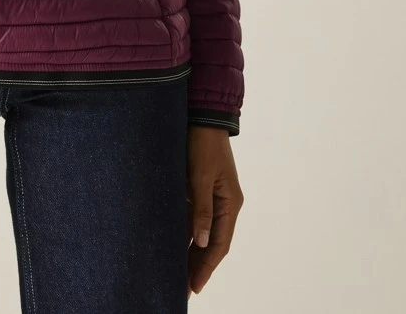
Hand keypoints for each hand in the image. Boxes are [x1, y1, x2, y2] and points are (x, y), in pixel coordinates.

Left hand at [186, 126, 242, 296]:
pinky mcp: (201, 188)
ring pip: (202, 232)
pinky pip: (195, 217)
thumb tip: (199, 242)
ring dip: (192, 251)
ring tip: (177, 273)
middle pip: (212, 242)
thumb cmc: (202, 144)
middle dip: (199, 265)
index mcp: (230, 203)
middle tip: (184, 288)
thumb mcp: (200, 177)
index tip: (195, 286)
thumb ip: (201, 210)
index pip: (219, 244)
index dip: (207, 266)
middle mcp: (225, 204)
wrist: (202, 116)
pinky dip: (186, 232)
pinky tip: (174, 244)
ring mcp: (214, 197)